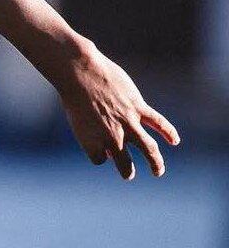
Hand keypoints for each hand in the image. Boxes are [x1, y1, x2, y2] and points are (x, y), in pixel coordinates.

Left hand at [56, 45, 179, 179]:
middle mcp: (111, 136)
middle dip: (127, 171)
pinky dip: (168, 132)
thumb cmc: (73, 93)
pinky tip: (175, 140)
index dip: (98, 155)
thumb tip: (106, 146)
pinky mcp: (137, 107)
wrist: (79, 73)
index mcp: (91, 142)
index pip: (99, 159)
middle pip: (124, 163)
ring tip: (157, 171)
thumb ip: (92, 132)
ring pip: (148, 148)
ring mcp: (127, 122)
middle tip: (128, 175)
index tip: (97, 148)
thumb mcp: (76, 117)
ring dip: (155, 162)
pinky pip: (158, 123)